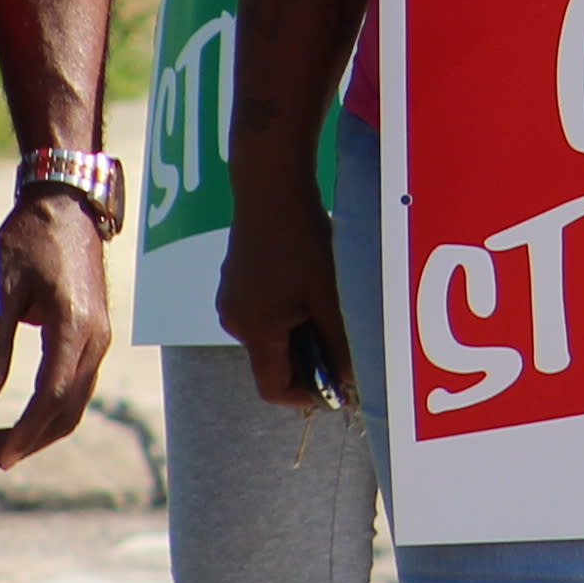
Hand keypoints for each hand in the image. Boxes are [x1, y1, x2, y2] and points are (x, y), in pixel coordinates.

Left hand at [0, 183, 114, 466]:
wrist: (67, 207)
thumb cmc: (29, 242)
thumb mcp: (0, 289)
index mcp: (74, 327)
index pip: (51, 397)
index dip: (24, 433)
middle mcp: (95, 338)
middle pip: (68, 410)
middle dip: (28, 442)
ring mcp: (100, 338)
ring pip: (75, 403)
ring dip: (39, 430)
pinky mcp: (95, 335)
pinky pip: (78, 386)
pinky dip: (51, 411)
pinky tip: (22, 416)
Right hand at [219, 188, 349, 416]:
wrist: (270, 186)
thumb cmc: (301, 241)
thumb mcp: (328, 296)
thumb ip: (339, 342)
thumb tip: (352, 378)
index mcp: (254, 331)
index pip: (272, 389)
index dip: (306, 396)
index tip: (336, 387)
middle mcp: (235, 320)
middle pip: (273, 360)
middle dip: (309, 358)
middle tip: (342, 340)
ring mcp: (232, 297)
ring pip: (270, 333)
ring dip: (301, 330)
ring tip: (330, 304)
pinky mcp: (236, 277)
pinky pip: (264, 309)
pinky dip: (289, 308)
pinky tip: (311, 282)